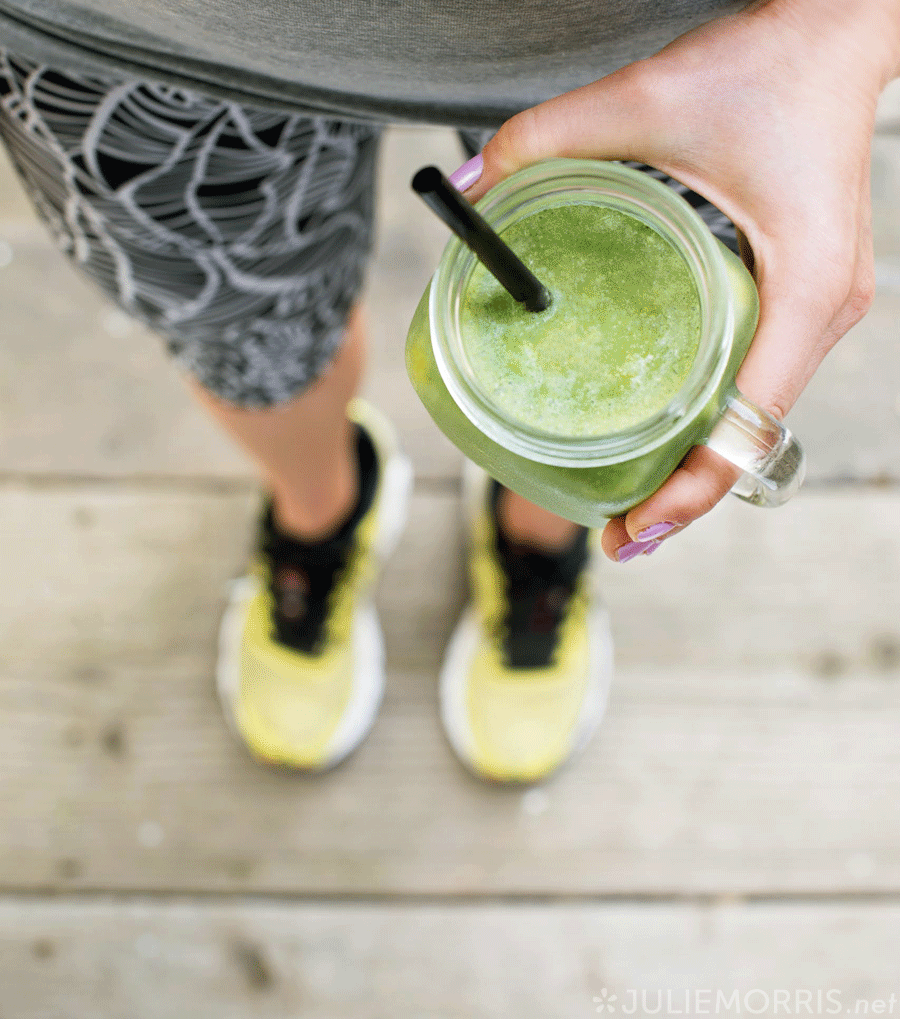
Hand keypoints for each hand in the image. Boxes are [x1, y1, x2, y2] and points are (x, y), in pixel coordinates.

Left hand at [460, 0, 899, 560]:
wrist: (837, 33)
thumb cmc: (763, 65)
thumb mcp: (643, 98)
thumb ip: (544, 141)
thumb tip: (467, 191)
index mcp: (804, 287)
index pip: (748, 428)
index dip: (690, 492)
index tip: (631, 530)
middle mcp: (825, 313)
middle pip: (753, 440)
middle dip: (686, 493)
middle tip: (616, 527)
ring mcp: (823, 309)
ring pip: (759, 418)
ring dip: (700, 463)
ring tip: (634, 496)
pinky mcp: (808, 295)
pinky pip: (761, 379)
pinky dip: (714, 418)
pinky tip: (666, 430)